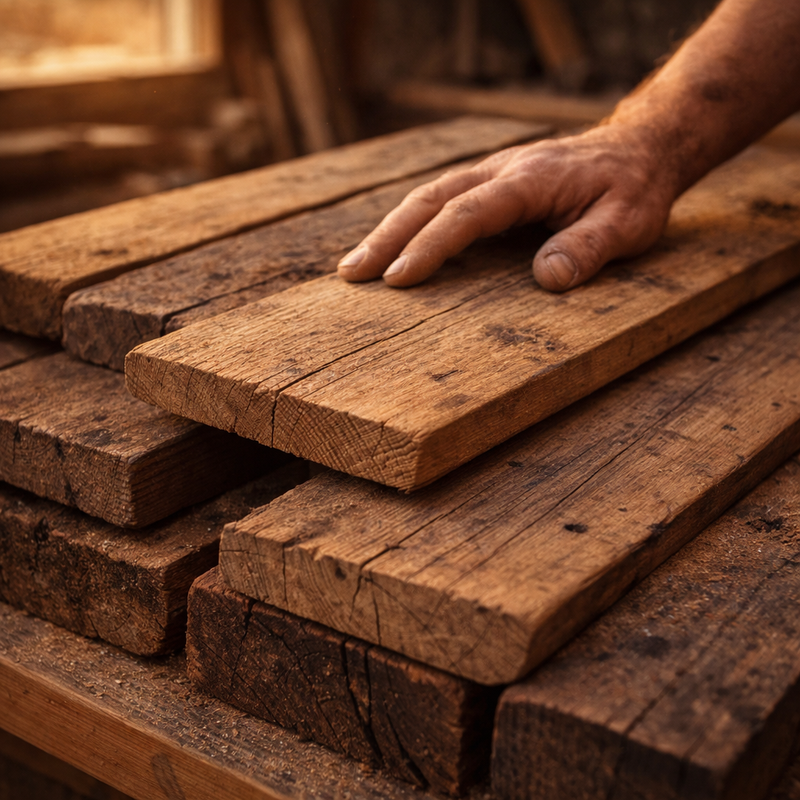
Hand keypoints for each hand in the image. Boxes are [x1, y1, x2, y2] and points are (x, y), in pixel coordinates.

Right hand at [337, 123, 679, 291]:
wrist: (641, 149)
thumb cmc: (634, 189)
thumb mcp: (628, 222)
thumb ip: (589, 247)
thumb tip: (544, 279)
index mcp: (529, 180)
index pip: (466, 214)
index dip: (429, 246)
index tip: (397, 279)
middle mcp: (501, 171)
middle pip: (430, 199)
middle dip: (387, 237)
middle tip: (351, 274)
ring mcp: (493, 174)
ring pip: (428, 196)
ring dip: (389, 230)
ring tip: (356, 266)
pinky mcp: (492, 183)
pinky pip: (441, 200)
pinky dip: (411, 223)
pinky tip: (393, 247)